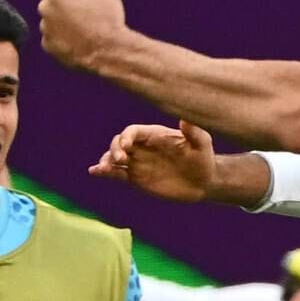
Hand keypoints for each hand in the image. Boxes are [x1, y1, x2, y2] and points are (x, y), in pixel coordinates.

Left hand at [39, 0, 127, 69]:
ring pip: (55, 19)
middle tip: (89, 14)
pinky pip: (55, 38)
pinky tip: (79, 40)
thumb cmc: (109, 16)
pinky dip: (64, 38)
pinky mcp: (48, 45)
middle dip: (70, 5)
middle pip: (59, 1)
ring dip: (65, 21)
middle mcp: (46, 7)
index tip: (94, 0)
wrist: (108, 49)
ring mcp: (45, 27)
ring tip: (85, 29)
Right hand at [94, 120, 226, 199]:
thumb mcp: (203, 144)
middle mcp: (143, 146)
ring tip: (104, 168)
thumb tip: (185, 118)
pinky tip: (95, 172)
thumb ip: (194, 132)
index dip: (127, 136)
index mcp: (155, 135)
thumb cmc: (204, 158)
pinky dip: (105, 172)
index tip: (127, 146)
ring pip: (114, 157)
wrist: (204, 182)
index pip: (133, 131)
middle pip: (119, 142)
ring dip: (106, 160)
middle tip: (120, 159)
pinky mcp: (136, 178)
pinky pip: (117, 173)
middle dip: (115, 148)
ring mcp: (138, 162)